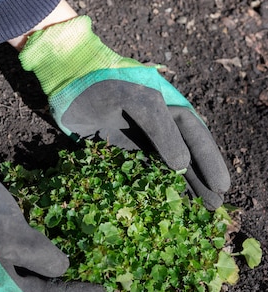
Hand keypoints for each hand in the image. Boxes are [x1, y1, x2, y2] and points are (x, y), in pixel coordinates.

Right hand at [0, 123, 108, 291]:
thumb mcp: (12, 235)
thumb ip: (41, 256)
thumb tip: (63, 269)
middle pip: (36, 289)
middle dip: (68, 289)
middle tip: (99, 286)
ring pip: (31, 271)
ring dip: (57, 271)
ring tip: (85, 268)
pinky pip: (23, 252)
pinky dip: (43, 251)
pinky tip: (57, 243)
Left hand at [19, 16, 230, 209]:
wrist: (69, 79)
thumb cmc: (107, 84)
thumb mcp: (139, 101)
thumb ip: (161, 131)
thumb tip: (183, 167)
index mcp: (168, 108)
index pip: (195, 137)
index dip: (209, 161)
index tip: (222, 186)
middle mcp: (157, 127)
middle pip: (185, 156)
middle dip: (201, 180)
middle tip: (215, 207)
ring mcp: (137, 141)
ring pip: (165, 168)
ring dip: (181, 189)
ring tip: (199, 212)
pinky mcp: (117, 153)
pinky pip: (139, 174)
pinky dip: (152, 190)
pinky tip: (163, 206)